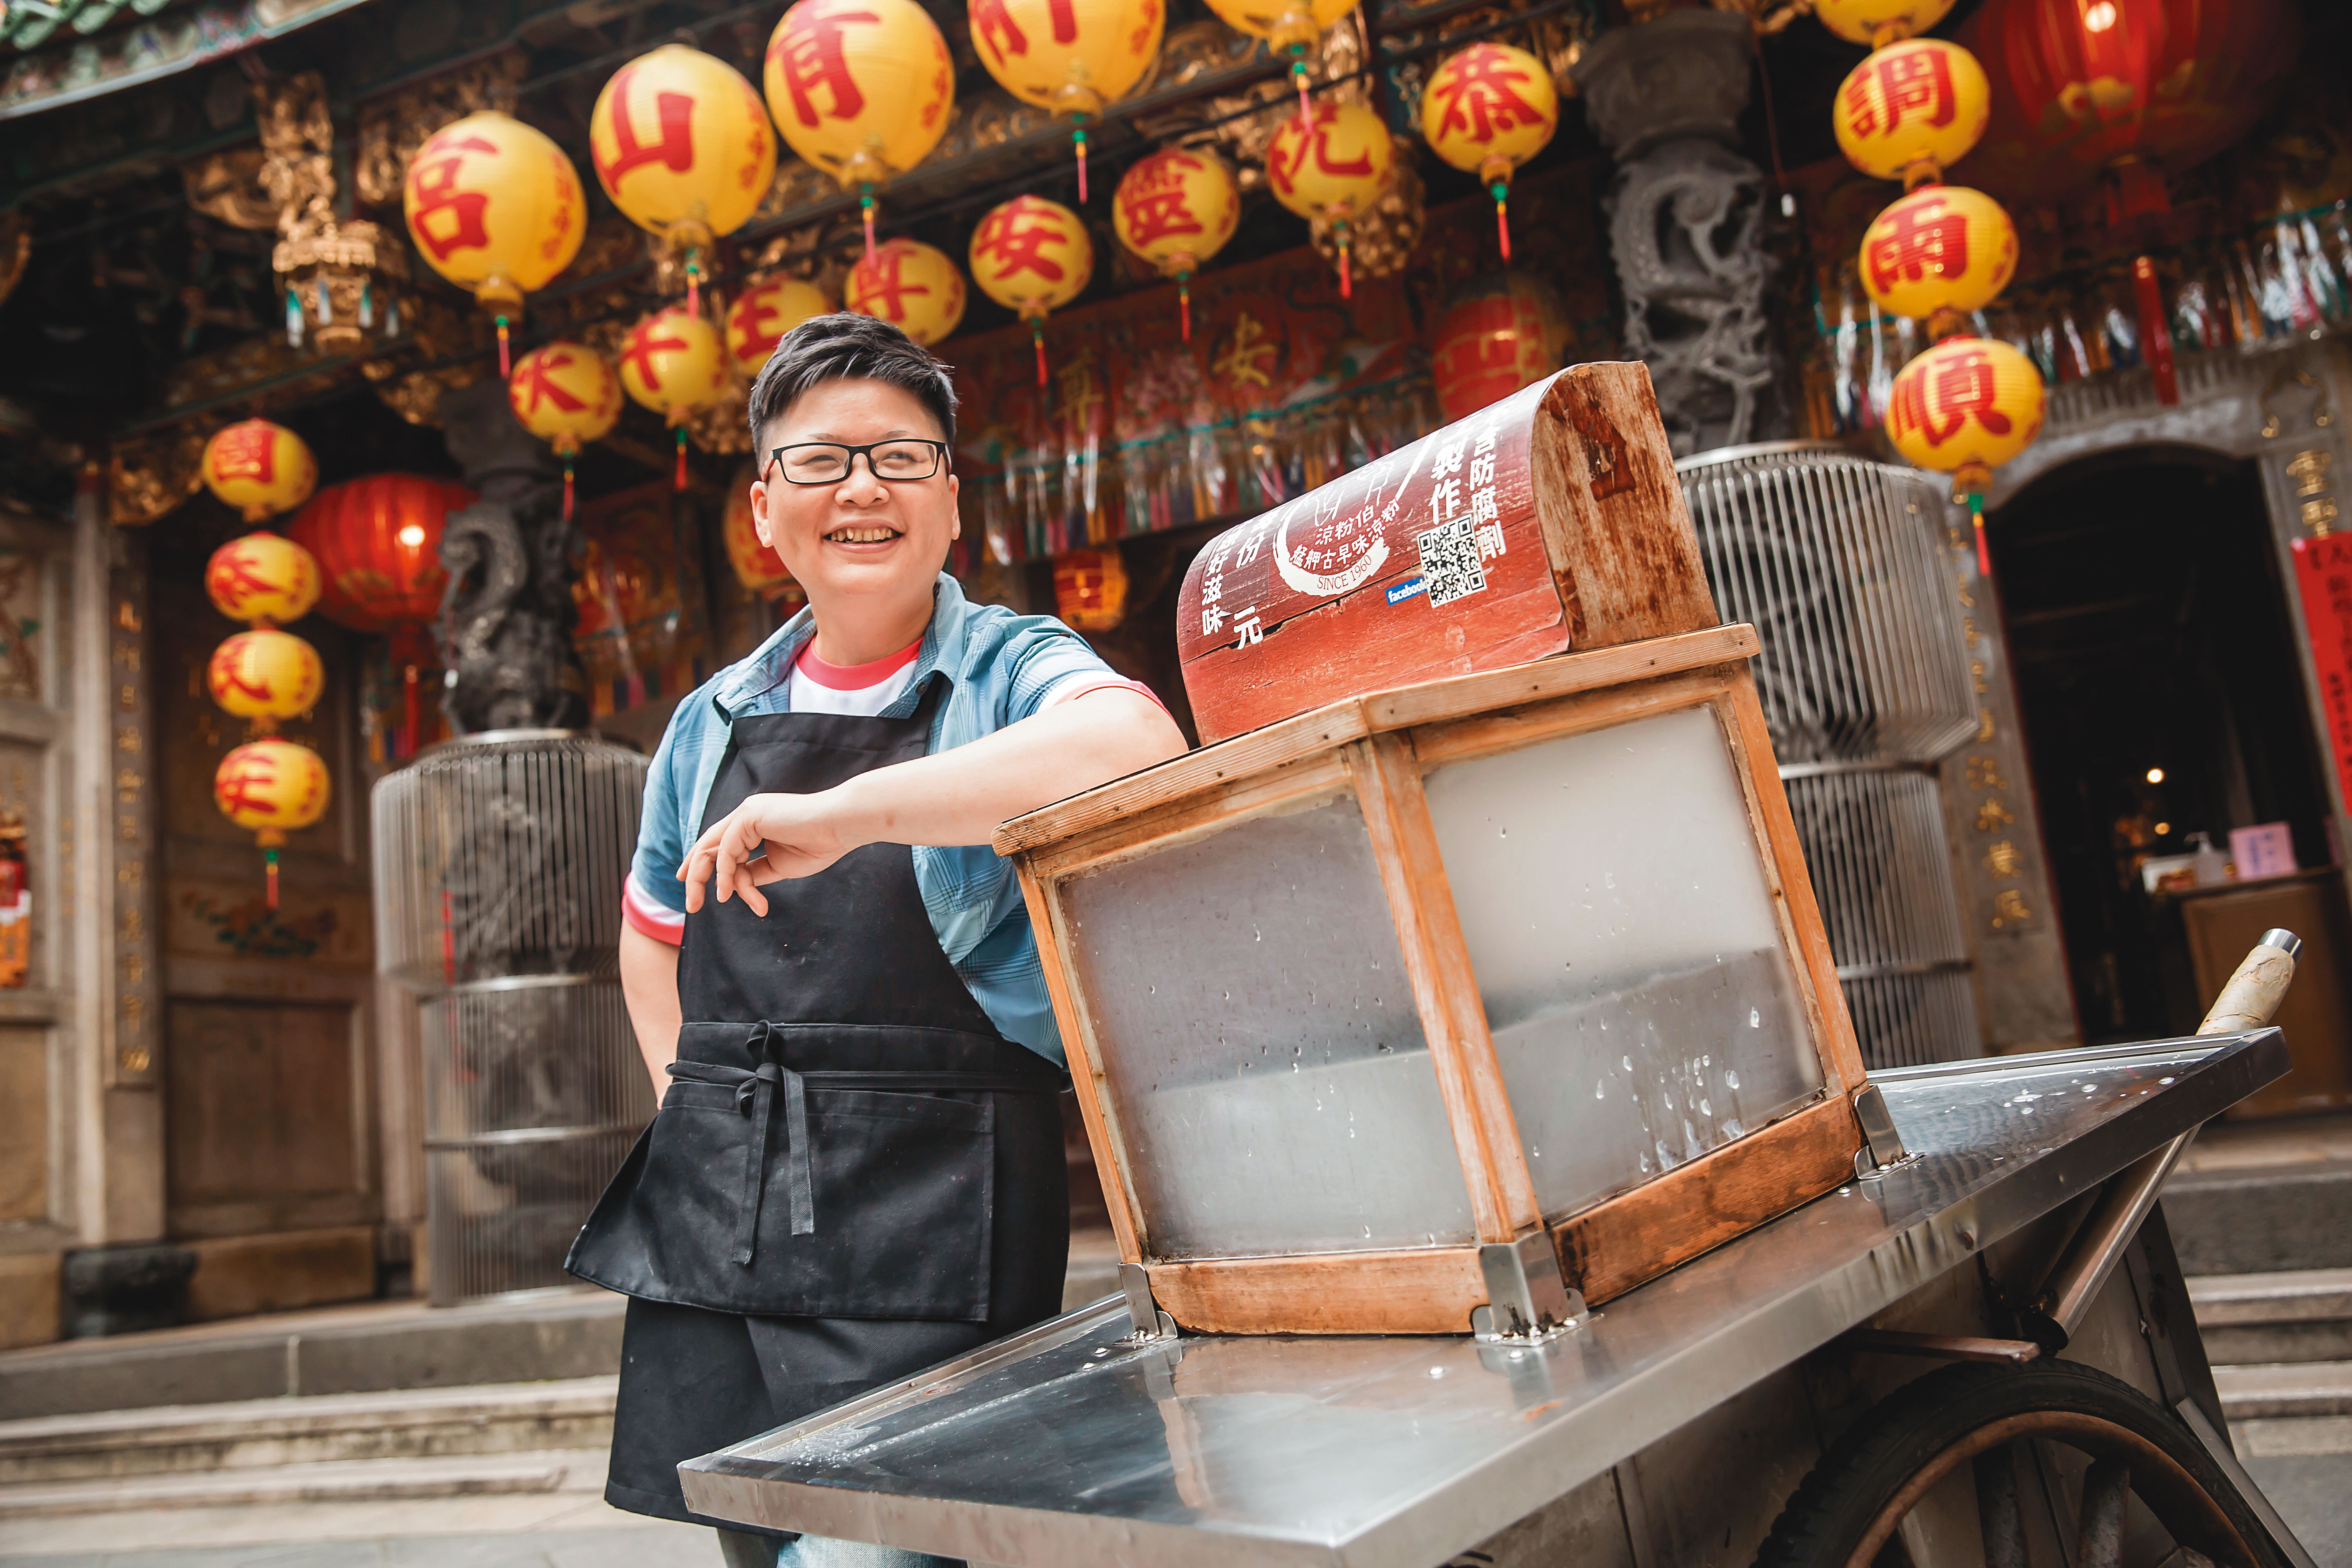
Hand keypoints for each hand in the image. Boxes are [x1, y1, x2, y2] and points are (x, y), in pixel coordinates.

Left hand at [678, 790, 858, 916]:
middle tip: (691, 905)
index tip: (693, 888)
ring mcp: (746, 813)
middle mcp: (746, 814)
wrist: (841, 825)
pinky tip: (726, 893)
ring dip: (704, 880)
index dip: (702, 866)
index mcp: (755, 822)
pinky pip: (726, 851)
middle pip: (708, 846)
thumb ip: (755, 872)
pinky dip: (724, 874)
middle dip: (695, 876)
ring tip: (707, 904)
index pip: (720, 845)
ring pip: (711, 849)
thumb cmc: (820, 843)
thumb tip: (734, 885)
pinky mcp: (749, 816)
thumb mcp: (779, 865)